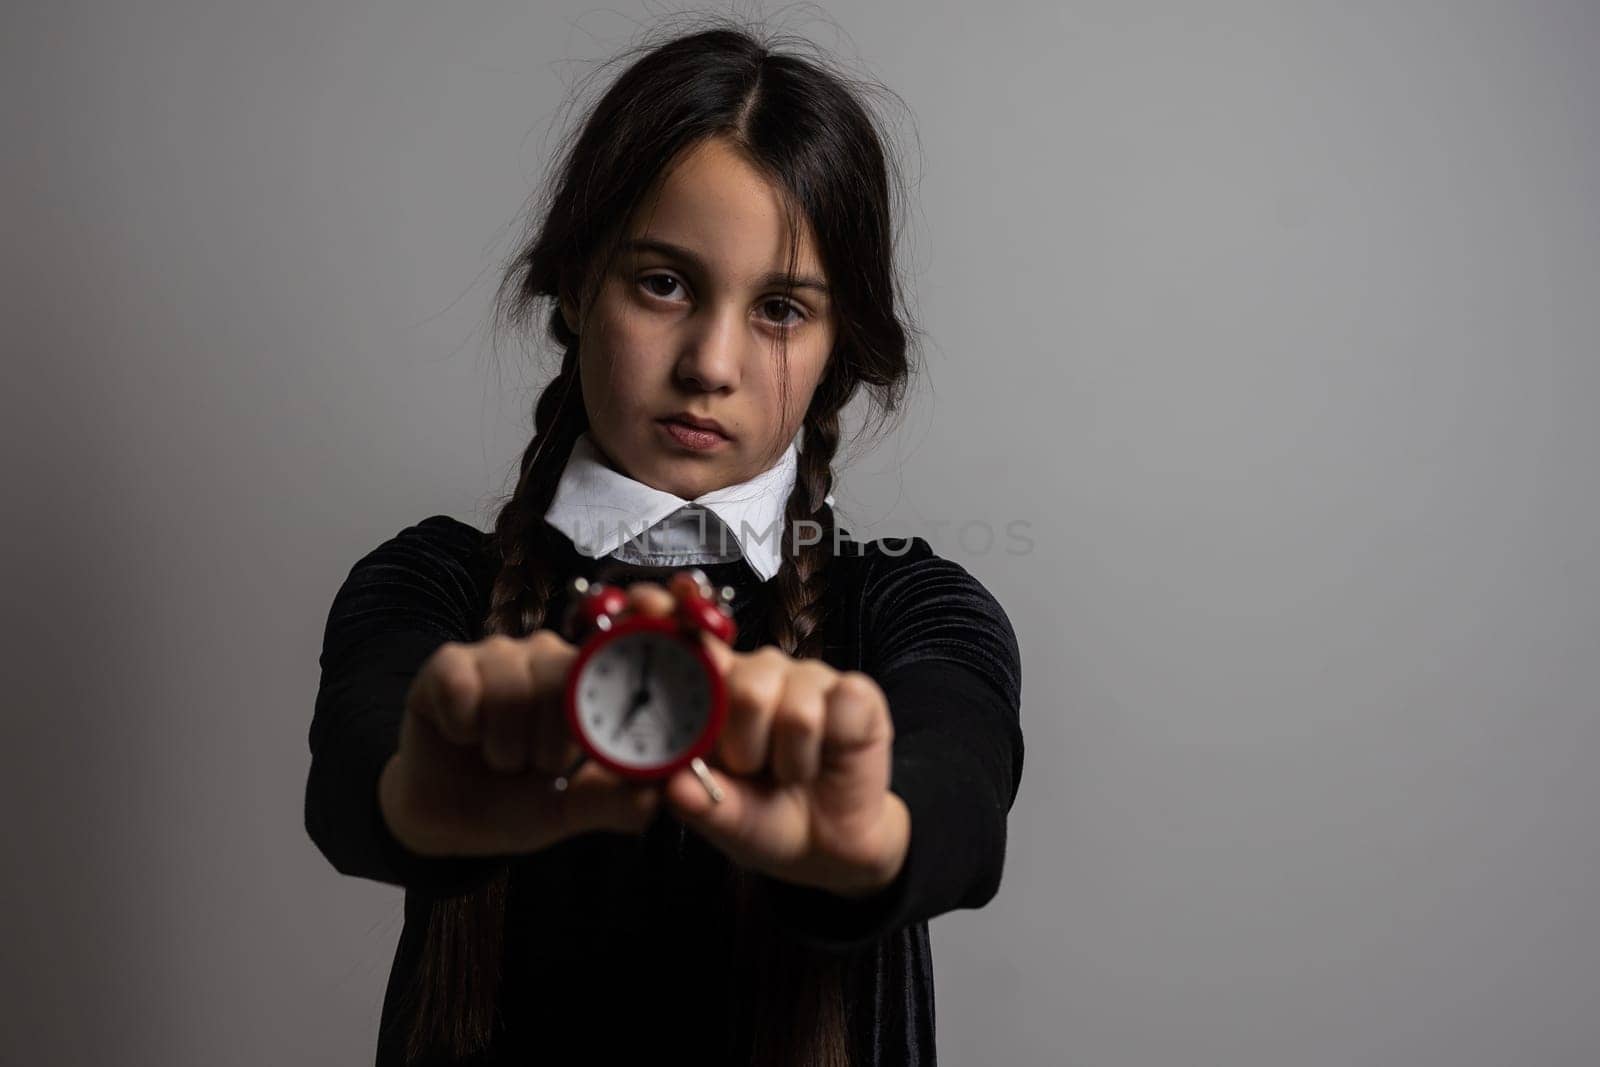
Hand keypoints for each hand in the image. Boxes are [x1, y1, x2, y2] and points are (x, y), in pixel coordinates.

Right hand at [378, 587, 672, 859]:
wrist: (445, 820)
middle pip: (559, 677)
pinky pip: (461, 685)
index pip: (609, 673)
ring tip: (498, 758)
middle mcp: (546, 656)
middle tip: (530, 766)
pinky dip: (462, 726)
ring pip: (510, 686)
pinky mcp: (447, 664)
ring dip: (502, 743)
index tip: (596, 740)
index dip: (601, 703)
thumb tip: (659, 791)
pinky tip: (461, 737)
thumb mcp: (568, 811)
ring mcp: (497, 655)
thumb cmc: (515, 803)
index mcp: (585, 684)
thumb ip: (614, 801)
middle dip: (546, 743)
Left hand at [626, 583, 911, 898]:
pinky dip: (827, 751)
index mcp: (713, 688)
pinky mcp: (855, 691)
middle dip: (743, 747)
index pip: (685, 639)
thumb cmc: (761, 817)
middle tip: (750, 769)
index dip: (665, 618)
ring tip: (787, 774)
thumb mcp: (720, 818)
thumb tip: (671, 785)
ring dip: (789, 761)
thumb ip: (694, 800)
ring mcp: (807, 676)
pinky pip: (841, 707)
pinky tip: (823, 759)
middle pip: (744, 685)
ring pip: (793, 707)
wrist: (824, 845)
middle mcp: (758, 671)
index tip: (641, 602)